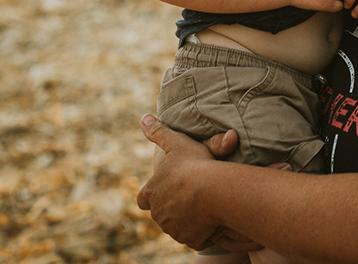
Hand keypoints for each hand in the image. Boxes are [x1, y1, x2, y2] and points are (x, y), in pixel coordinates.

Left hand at [136, 115, 262, 252]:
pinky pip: (195, 237)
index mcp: (152, 192)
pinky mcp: (190, 239)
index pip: (143, 199)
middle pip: (162, 214)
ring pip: (177, 226)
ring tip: (205, 209)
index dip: (150, 196)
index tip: (159, 192)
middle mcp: (159, 213)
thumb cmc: (192, 164)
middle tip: (190, 198)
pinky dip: (202, 232)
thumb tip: (143, 118)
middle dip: (172, 208)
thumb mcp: (175, 142)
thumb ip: (159, 132)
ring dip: (187, 220)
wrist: (209, 190)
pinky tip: (214, 222)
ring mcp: (174, 228)